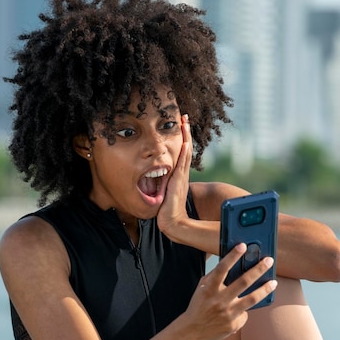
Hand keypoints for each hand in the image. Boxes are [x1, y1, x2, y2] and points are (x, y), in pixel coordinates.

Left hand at [157, 114, 191, 235]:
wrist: (172, 221)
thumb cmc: (166, 210)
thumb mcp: (163, 193)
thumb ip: (162, 185)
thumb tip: (153, 179)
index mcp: (178, 174)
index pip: (181, 152)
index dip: (182, 138)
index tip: (181, 126)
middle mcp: (182, 172)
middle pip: (186, 147)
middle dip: (185, 132)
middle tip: (185, 118)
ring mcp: (182, 176)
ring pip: (185, 151)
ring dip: (185, 136)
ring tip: (185, 123)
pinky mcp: (179, 180)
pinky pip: (182, 162)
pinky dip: (184, 152)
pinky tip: (184, 142)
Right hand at [181, 243, 276, 339]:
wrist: (192, 331)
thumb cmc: (200, 304)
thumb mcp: (202, 287)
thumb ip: (215, 276)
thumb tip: (233, 263)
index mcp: (209, 288)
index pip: (222, 268)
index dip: (232, 256)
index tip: (243, 245)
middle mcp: (219, 300)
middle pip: (243, 282)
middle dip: (258, 269)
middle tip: (269, 260)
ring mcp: (227, 313)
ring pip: (252, 299)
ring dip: (265, 289)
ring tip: (274, 282)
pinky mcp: (234, 325)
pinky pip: (245, 313)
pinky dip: (245, 308)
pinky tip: (242, 308)